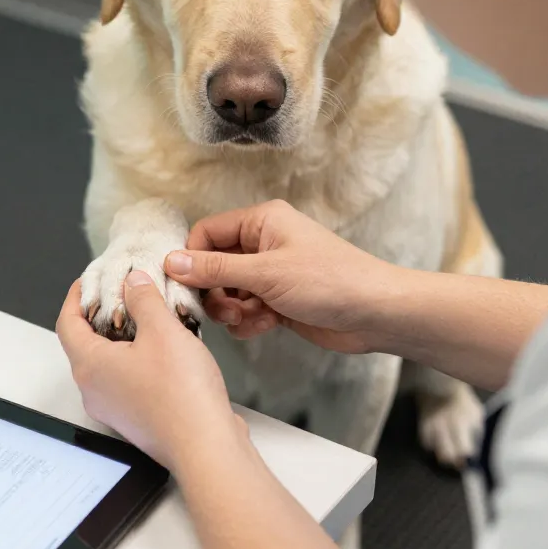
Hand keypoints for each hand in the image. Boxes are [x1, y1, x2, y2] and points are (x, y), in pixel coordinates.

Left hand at [56, 271, 246, 471]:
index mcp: (89, 366)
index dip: (75, 298)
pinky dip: (136, 362)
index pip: (67, 324)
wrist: (206, 446)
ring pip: (107, 365)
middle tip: (120, 295)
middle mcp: (94, 390)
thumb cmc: (181, 393)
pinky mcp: (135, 420)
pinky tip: (163, 352)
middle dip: (100, 317)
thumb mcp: (162, 330)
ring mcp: (114, 409)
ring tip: (147, 319)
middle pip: (84, 345)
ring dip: (122, 340)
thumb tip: (133, 283)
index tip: (88, 282)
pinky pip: (126, 383)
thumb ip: (144, 299)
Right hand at [163, 200, 400, 353]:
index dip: (192, 260)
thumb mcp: (265, 273)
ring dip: (231, 309)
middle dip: (214, 291)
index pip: (206, 233)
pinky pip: (246, 309)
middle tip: (223, 311)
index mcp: (261, 222)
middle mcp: (264, 243)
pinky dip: (248, 321)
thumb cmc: (330, 281)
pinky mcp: (279, 299)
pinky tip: (264, 326)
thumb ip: (215, 269)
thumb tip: (170, 261)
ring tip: (248, 318)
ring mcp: (272, 273)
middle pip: (214, 265)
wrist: (376, 314)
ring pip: (228, 291)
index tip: (186, 287)